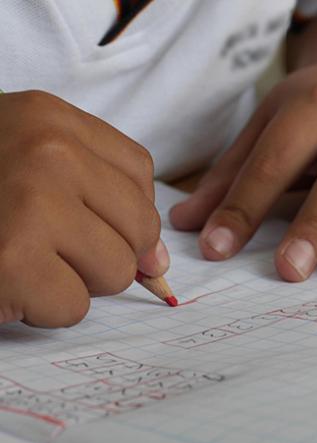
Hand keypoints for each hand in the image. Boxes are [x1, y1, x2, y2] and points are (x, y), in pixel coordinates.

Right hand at [0, 91, 167, 326]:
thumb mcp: (37, 168)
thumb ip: (105, 201)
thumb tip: (159, 263)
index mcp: (53, 120)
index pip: (140, 174)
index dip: (128, 213)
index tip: (96, 225)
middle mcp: (48, 151)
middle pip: (140, 226)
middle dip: (104, 250)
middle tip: (50, 245)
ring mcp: (32, 204)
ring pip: (116, 270)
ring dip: (74, 280)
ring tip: (26, 260)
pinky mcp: (10, 261)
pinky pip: (74, 306)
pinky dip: (43, 307)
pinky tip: (7, 282)